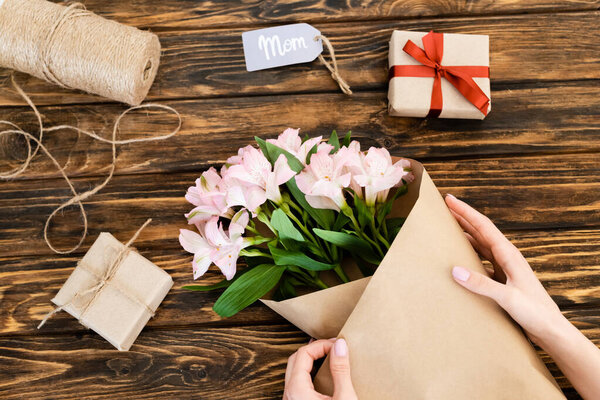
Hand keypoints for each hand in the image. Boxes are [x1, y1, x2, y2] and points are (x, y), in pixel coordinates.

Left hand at [283, 338, 357, 399]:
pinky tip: (324, 375)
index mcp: (296, 390)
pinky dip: (310, 373)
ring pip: (296, 372)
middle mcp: (290, 395)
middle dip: (314, 350)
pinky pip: (299, 384)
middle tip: (333, 347)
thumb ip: (340, 371)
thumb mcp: (344, 398)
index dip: (321, 345)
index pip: (303, 354)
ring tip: (329, 357)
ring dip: (311, 361)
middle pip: (296, 360)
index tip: (338, 345)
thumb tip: (340, 345)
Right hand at [446, 194, 599, 398]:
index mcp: (510, 255)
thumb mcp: (508, 298)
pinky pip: (483, 258)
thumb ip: (482, 284)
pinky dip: (470, 251)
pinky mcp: (503, 278)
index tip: (450, 200)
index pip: (483, 227)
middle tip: (446, 205)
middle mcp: (508, 257)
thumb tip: (455, 270)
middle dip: (463, 216)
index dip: (466, 212)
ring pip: (482, 243)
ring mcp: (506, 267)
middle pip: (481, 231)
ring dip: (466, 232)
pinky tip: (461, 254)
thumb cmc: (535, 313)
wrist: (551, 329)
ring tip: (450, 225)